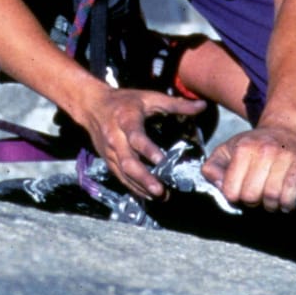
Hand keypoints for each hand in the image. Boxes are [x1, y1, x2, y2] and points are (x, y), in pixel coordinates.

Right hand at [76, 87, 207, 200]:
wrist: (92, 105)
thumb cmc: (124, 101)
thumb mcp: (149, 97)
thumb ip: (176, 104)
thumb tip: (203, 105)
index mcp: (126, 119)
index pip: (135, 136)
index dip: (147, 149)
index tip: (161, 161)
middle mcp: (115, 137)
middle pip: (127, 161)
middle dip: (143, 178)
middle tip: (160, 190)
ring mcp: (110, 152)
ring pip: (123, 173)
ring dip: (140, 187)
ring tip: (159, 196)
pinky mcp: (108, 160)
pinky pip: (120, 177)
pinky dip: (133, 188)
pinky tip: (147, 196)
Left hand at [202, 123, 295, 211]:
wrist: (286, 129)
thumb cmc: (254, 144)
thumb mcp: (227, 149)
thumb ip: (213, 167)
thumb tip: (218, 186)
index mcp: (243, 148)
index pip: (231, 191)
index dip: (234, 197)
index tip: (240, 192)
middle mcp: (263, 151)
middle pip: (251, 196)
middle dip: (252, 202)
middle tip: (256, 196)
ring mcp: (284, 158)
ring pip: (271, 198)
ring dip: (270, 205)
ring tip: (270, 199)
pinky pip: (290, 196)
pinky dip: (286, 204)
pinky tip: (284, 200)